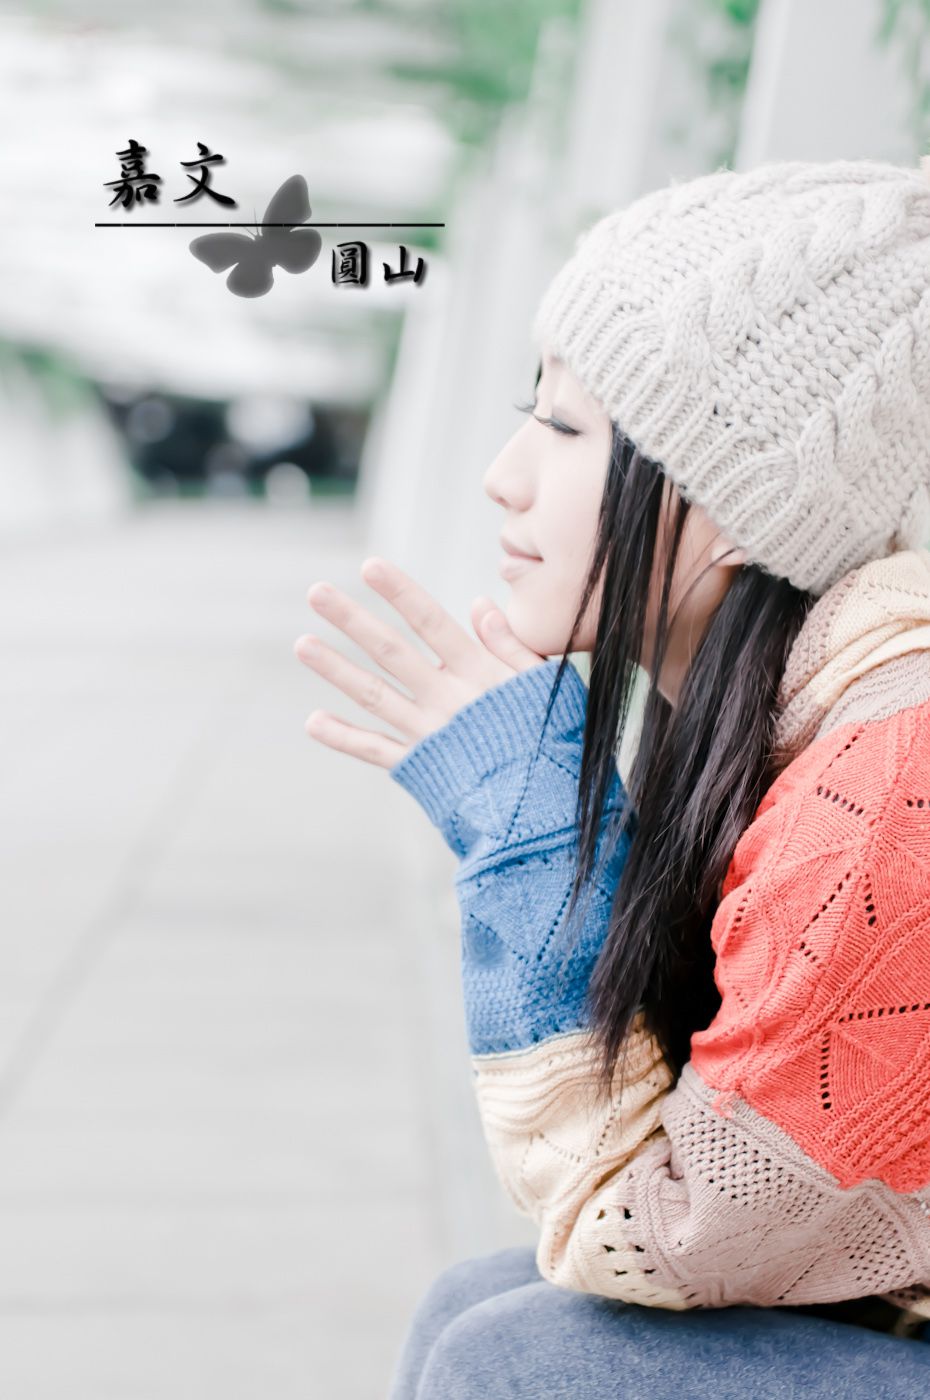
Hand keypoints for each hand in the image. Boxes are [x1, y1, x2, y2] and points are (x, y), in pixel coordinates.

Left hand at [294, 556, 545, 767]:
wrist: (545, 804)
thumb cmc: (552, 738)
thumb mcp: (544, 685)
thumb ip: (511, 645)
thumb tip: (479, 603)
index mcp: (478, 673)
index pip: (431, 623)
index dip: (400, 593)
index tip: (369, 566)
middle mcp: (446, 699)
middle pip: (391, 652)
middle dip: (352, 619)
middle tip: (315, 592)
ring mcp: (429, 733)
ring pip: (374, 694)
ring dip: (336, 668)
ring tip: (301, 644)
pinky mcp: (421, 767)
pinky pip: (375, 750)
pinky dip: (343, 737)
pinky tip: (312, 721)